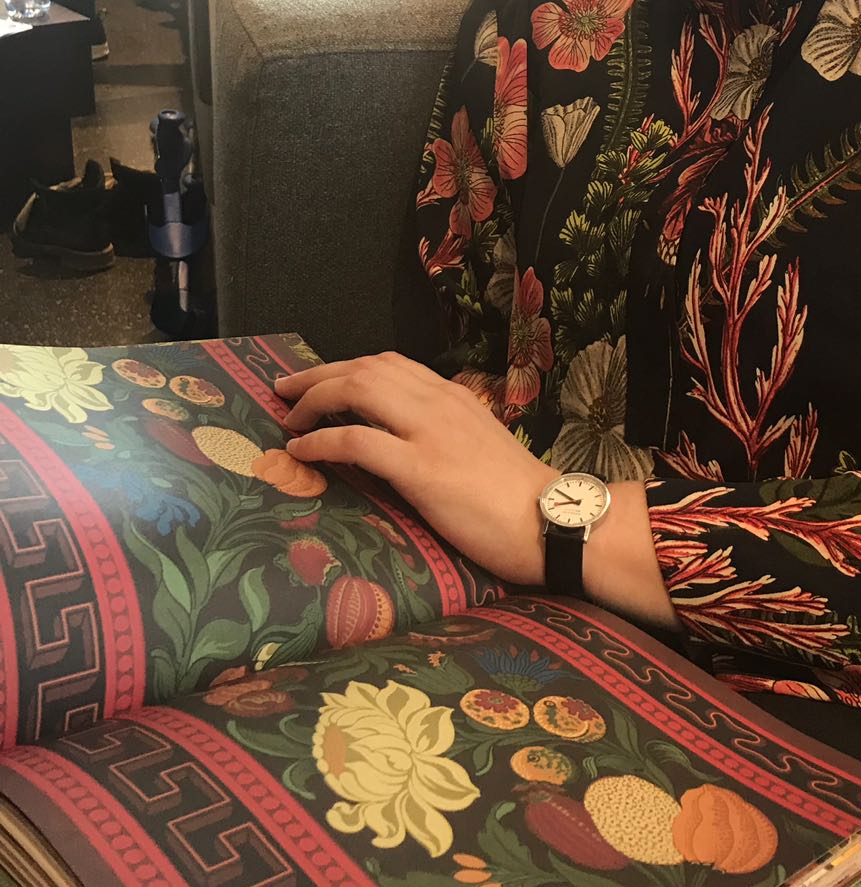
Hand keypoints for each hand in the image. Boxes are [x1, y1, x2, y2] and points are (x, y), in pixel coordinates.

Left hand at [276, 353, 556, 585]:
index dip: (345, 368)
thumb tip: (400, 439)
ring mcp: (430, 433)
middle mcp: (439, 403)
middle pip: (365, 369)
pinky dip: (321, 440)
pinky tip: (301, 451)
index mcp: (453, 397)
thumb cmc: (518, 496)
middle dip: (317, 376)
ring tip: (289, 418)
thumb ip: (442, 432)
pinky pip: (358, 441)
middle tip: (285, 391)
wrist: (550, 522)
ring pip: (358, 390)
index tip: (317, 382)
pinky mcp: (421, 469)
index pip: (389, 364)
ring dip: (314, 399)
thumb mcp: (478, 445)